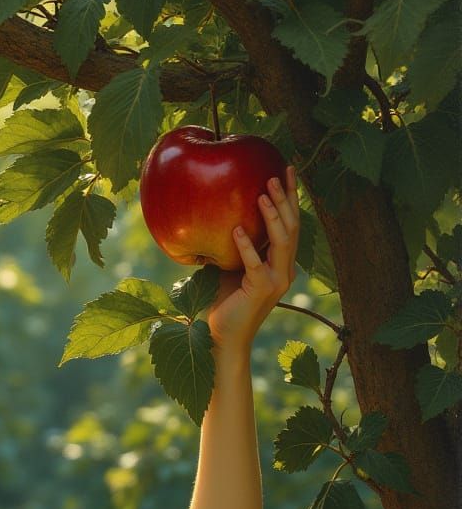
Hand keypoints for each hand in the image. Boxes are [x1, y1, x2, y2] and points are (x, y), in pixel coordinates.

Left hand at [207, 165, 299, 353]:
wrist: (222, 337)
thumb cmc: (223, 304)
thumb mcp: (229, 268)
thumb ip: (232, 247)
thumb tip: (218, 219)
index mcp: (280, 264)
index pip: (290, 225)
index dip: (290, 198)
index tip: (286, 171)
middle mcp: (284, 271)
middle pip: (292, 227)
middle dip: (285, 199)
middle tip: (275, 174)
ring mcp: (276, 281)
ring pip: (282, 241)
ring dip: (272, 215)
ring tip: (261, 193)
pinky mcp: (261, 290)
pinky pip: (255, 263)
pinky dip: (246, 245)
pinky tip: (237, 230)